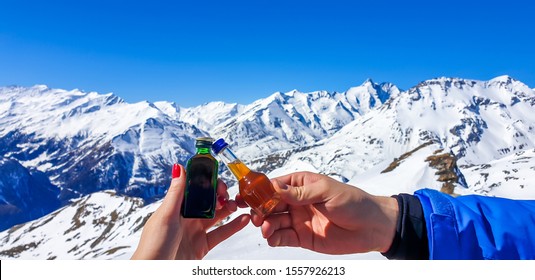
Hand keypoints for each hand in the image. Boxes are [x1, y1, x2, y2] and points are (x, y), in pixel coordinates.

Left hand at [131, 164, 249, 259]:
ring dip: (228, 208)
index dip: (207, 182)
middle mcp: (186, 218)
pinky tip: (243, 219)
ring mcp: (195, 231)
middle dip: (220, 195)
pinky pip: (221, 233)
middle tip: (228, 194)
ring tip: (238, 204)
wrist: (155, 273)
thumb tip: (179, 167)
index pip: (194, 188)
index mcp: (175, 207)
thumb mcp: (166, 215)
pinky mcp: (202, 246)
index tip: (218, 179)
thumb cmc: (154, 244)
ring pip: (216, 216)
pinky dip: (233, 226)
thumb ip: (176, 193)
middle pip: (208, 201)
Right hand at [251, 171, 397, 254]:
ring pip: (274, 222)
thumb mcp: (326, 192)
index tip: (248, 195)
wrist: (371, 227)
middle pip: (270, 205)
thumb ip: (300, 193)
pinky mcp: (302, 238)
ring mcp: (298, 220)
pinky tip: (272, 238)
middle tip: (256, 216)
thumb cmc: (352, 202)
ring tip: (266, 228)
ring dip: (266, 225)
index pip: (275, 186)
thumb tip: (275, 189)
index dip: (260, 190)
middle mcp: (296, 202)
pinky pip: (283, 238)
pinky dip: (274, 238)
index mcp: (301, 185)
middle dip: (260, 210)